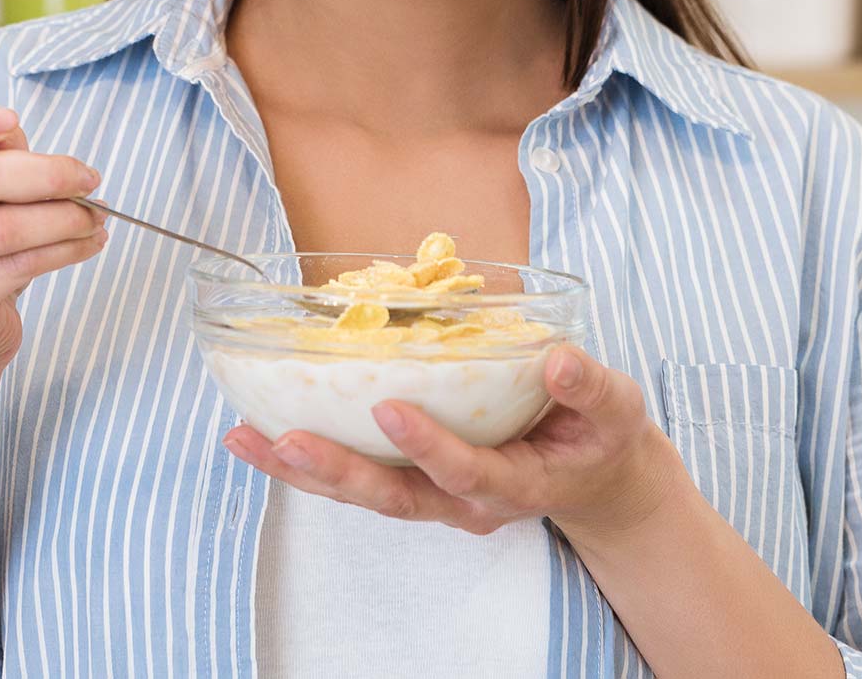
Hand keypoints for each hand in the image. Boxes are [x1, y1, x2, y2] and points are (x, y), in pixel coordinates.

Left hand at [223, 345, 685, 546]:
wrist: (594, 474)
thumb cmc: (599, 434)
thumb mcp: (615, 409)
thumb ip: (590, 387)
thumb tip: (559, 360)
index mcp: (519, 484)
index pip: (470, 473)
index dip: (430, 447)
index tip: (390, 408)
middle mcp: (467, 501)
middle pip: (396, 497)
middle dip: (339, 470)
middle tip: (287, 438)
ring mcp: (436, 496)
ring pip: (364, 493)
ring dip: (304, 470)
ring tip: (246, 438)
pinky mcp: (414, 479)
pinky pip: (357, 476)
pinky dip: (308, 460)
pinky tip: (262, 434)